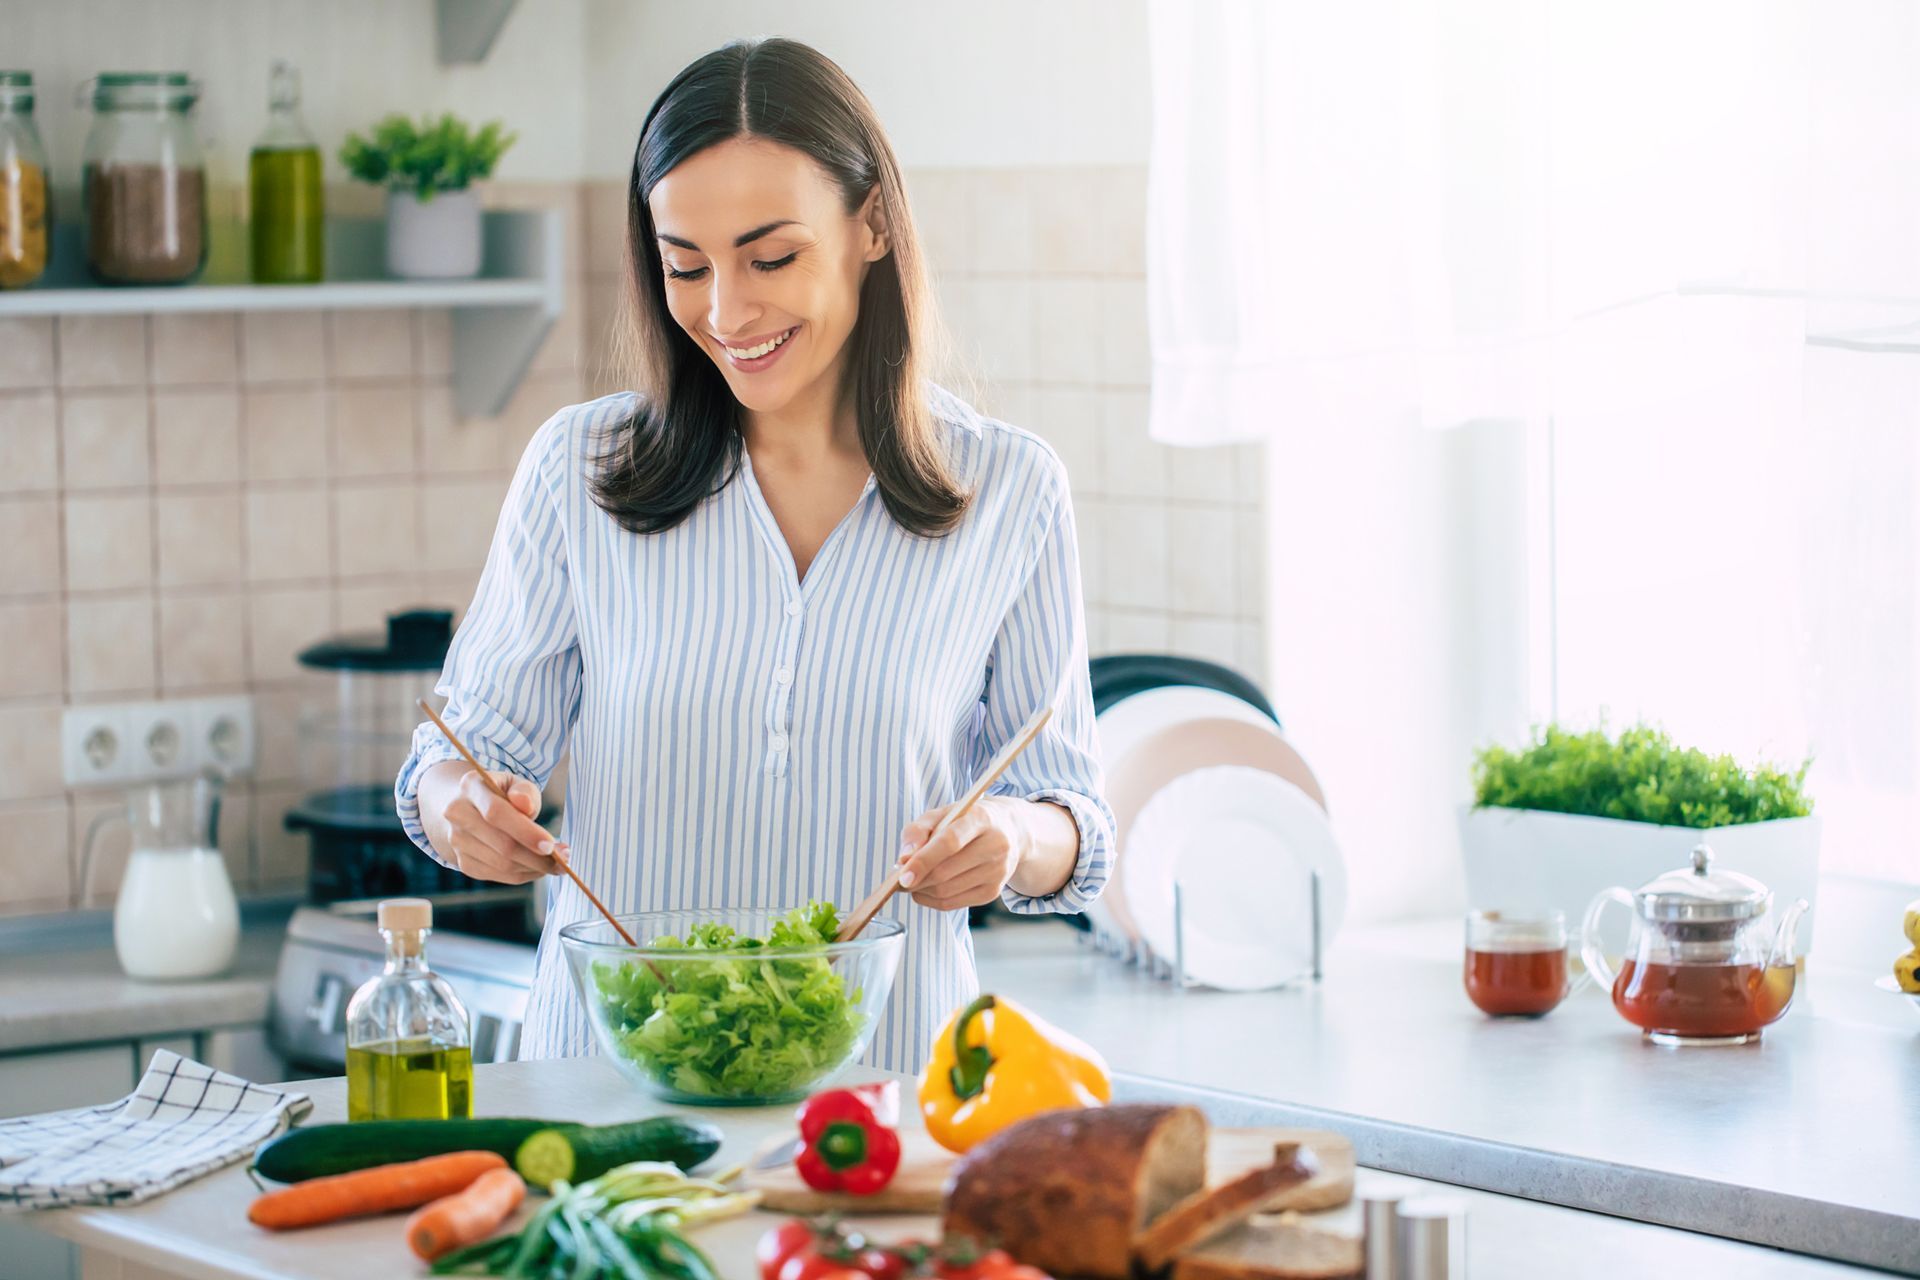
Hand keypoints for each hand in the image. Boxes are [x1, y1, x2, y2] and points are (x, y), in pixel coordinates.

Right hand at [419, 761, 568, 884]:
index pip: (496, 813)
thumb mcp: (514, 782)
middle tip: (564, 858)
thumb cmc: (499, 793)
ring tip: (558, 863)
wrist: (466, 807)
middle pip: (502, 845)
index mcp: (470, 786)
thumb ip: (524, 791)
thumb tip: (525, 805)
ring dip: (535, 868)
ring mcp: (457, 841)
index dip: (525, 832)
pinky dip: (524, 874)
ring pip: (502, 864)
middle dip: (538, 857)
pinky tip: (539, 867)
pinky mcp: (464, 863)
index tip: (551, 845)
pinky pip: (500, 875)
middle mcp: (457, 814)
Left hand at [894, 797, 1031, 911]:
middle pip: (945, 872)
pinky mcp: (993, 891)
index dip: (923, 860)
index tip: (902, 876)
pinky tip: (925, 889)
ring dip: (921, 890)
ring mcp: (997, 871)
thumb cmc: (967, 820)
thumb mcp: (943, 813)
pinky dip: (931, 900)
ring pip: (946, 891)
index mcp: (982, 818)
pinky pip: (952, 904)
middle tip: (898, 878)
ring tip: (912, 881)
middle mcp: (995, 845)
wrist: (1008, 831)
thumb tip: (904, 859)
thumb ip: (918, 830)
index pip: (950, 842)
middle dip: (916, 879)